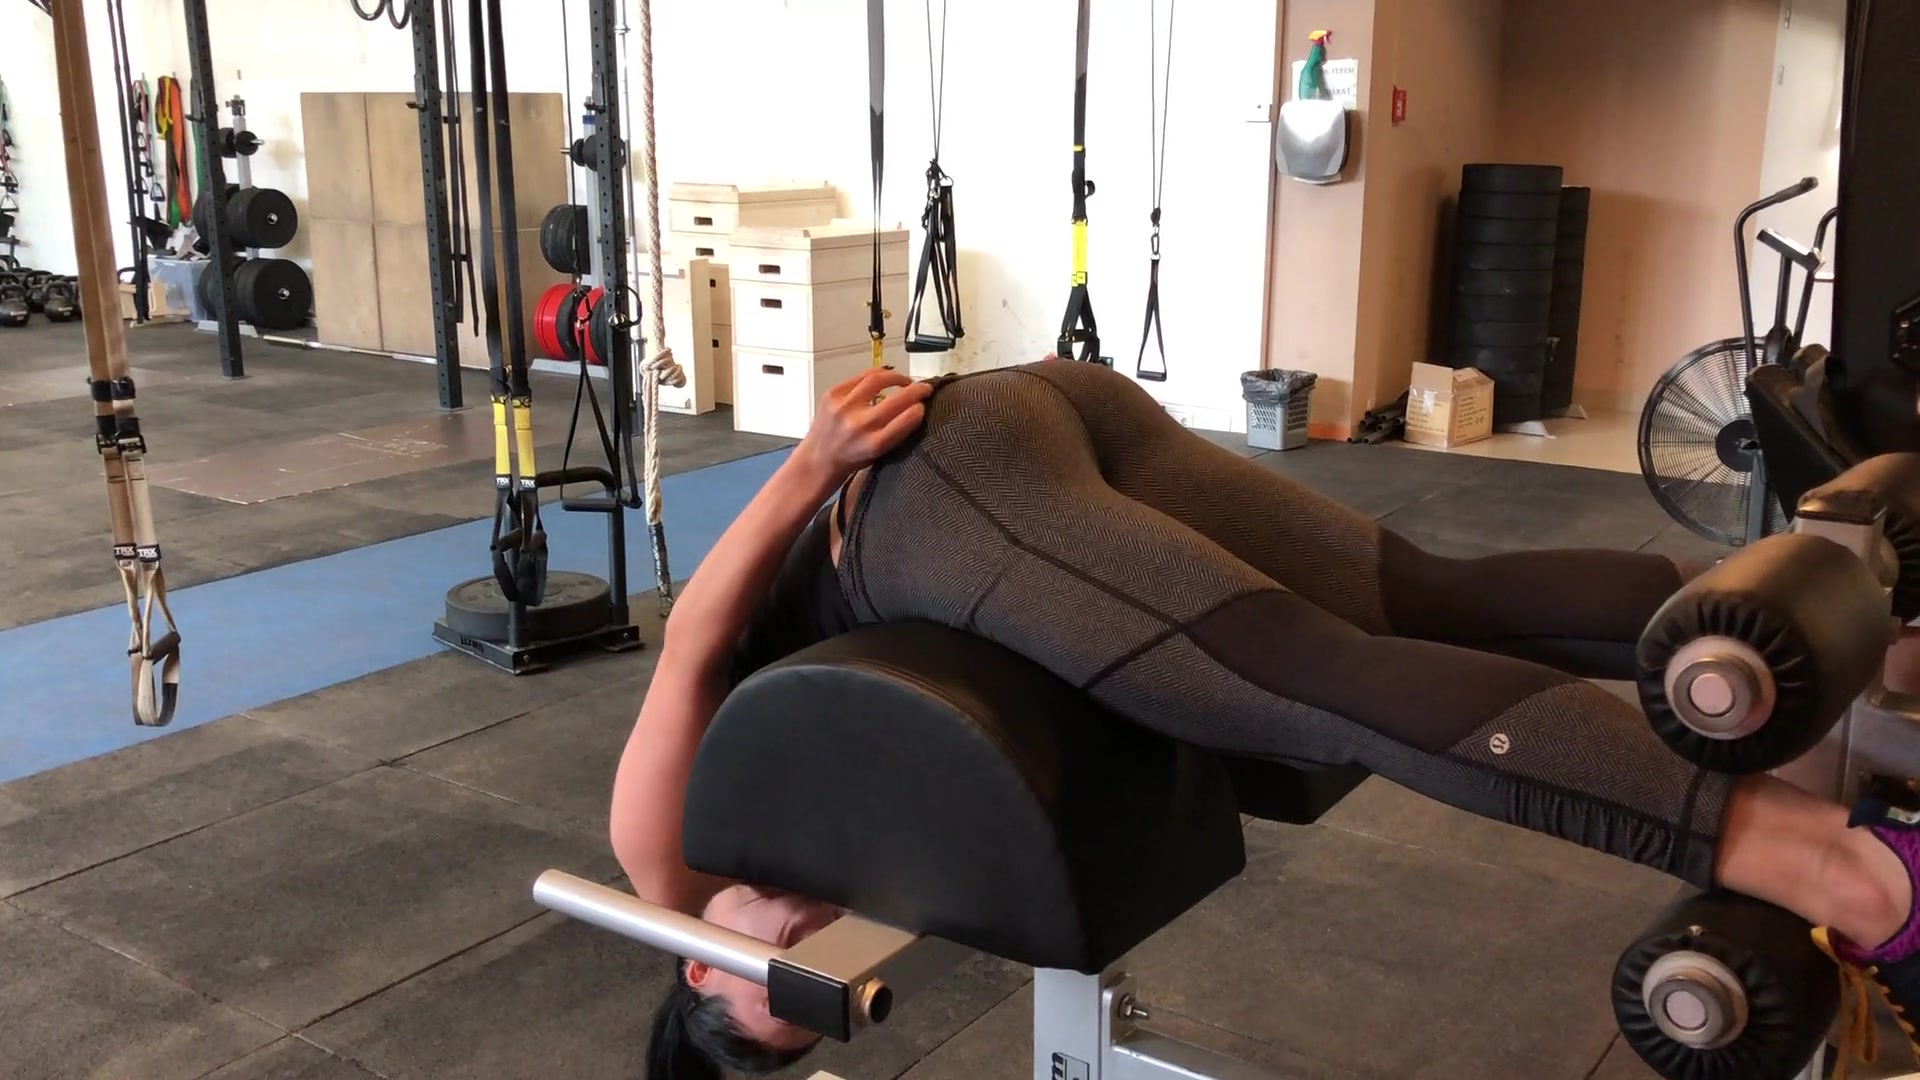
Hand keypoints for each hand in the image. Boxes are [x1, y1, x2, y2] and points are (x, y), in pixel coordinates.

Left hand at [795, 368, 932, 480]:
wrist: (818, 458)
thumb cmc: (852, 458)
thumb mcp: (880, 454)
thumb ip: (896, 431)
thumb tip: (915, 405)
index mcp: (874, 444)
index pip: (908, 419)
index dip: (920, 409)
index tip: (923, 406)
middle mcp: (860, 424)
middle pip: (898, 398)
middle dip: (917, 389)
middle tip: (925, 387)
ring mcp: (844, 406)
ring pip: (878, 379)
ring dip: (897, 376)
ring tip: (904, 380)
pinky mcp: (832, 394)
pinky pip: (861, 376)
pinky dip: (876, 375)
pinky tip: (883, 378)